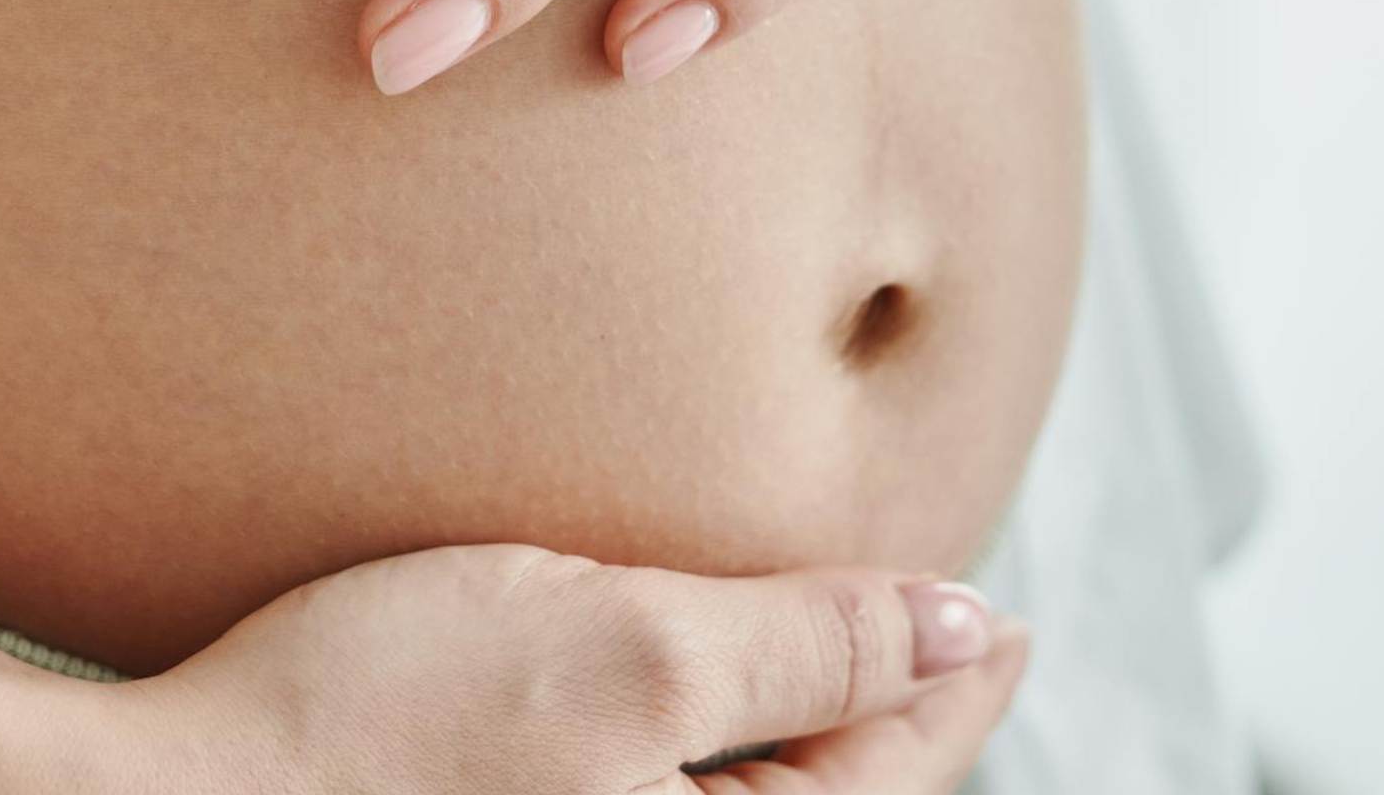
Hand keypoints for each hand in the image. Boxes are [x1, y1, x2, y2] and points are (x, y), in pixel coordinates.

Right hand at [93, 543, 1025, 792]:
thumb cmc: (378, 726)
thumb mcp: (622, 652)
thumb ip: (806, 645)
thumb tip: (962, 627)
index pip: (898, 768)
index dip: (956, 675)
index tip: (1005, 614)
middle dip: (896, 712)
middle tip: (944, 620)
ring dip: (806, 729)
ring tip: (840, 647)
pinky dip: (714, 751)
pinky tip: (701, 699)